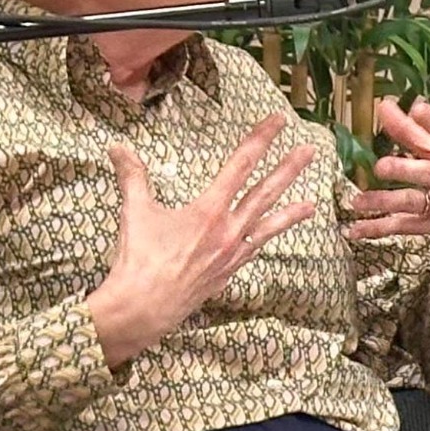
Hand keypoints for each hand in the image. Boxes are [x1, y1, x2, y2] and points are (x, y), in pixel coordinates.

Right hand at [86, 112, 316, 366]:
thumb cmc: (139, 261)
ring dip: (290, 214)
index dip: (261, 139)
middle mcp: (228, 231)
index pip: (241, 164)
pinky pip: (253, 252)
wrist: (142, 309)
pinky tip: (270, 237)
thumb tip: (117, 148)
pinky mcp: (228, 273)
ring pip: (268, 227)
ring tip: (312, 205)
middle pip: (264, 193)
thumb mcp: (135, 212)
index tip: (279, 121)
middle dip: (288, 170)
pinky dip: (264, 241)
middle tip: (310, 152)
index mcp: (209, 210)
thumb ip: (132, 176)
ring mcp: (232, 254)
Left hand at [347, 97, 429, 278]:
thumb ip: (428, 134)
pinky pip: (403, 226)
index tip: (419, 108)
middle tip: (381, 165)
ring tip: (359, 200)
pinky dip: (378, 228)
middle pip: (428, 172)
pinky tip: (356, 229)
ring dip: (384, 201)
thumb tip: (405, 105)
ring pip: (412, 202)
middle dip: (404, 168)